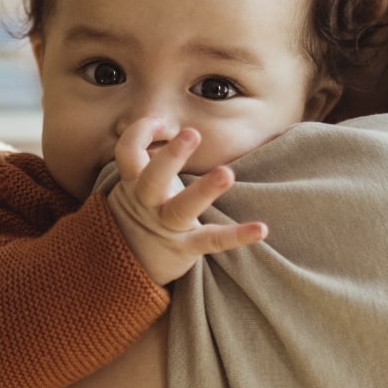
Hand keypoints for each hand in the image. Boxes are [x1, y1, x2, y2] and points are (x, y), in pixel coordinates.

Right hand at [106, 117, 267, 285]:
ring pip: (181, 208)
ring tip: (226, 173)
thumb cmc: (141, 209)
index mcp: (134, 182)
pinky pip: (212, 240)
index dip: (142, 132)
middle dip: (171, 156)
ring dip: (204, 190)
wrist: (125, 265)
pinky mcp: (186, 247)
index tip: (164, 123)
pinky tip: (262, 228)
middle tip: (191, 133)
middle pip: (152, 178)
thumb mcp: (134, 181)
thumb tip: (169, 122)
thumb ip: (147, 152)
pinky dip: (237, 235)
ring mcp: (166, 226)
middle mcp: (147, 203)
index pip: (128, 151)